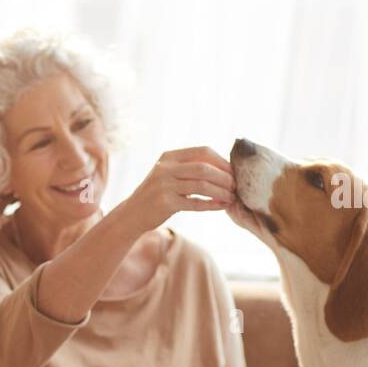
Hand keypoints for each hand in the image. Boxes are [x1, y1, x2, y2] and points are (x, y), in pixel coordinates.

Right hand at [118, 146, 235, 231]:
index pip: (202, 152)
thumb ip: (188, 168)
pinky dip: (211, 204)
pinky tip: (220, 206)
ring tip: (231, 198)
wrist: (131, 215)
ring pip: (202, 185)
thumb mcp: (168, 174)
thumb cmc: (156, 195)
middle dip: (224, 177)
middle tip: (236, 186)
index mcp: (169, 157)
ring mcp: (164, 186)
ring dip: (221, 192)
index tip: (233, 172)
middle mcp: (165, 168)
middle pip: (204, 168)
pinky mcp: (165, 203)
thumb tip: (224, 167)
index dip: (221, 161)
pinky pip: (195, 203)